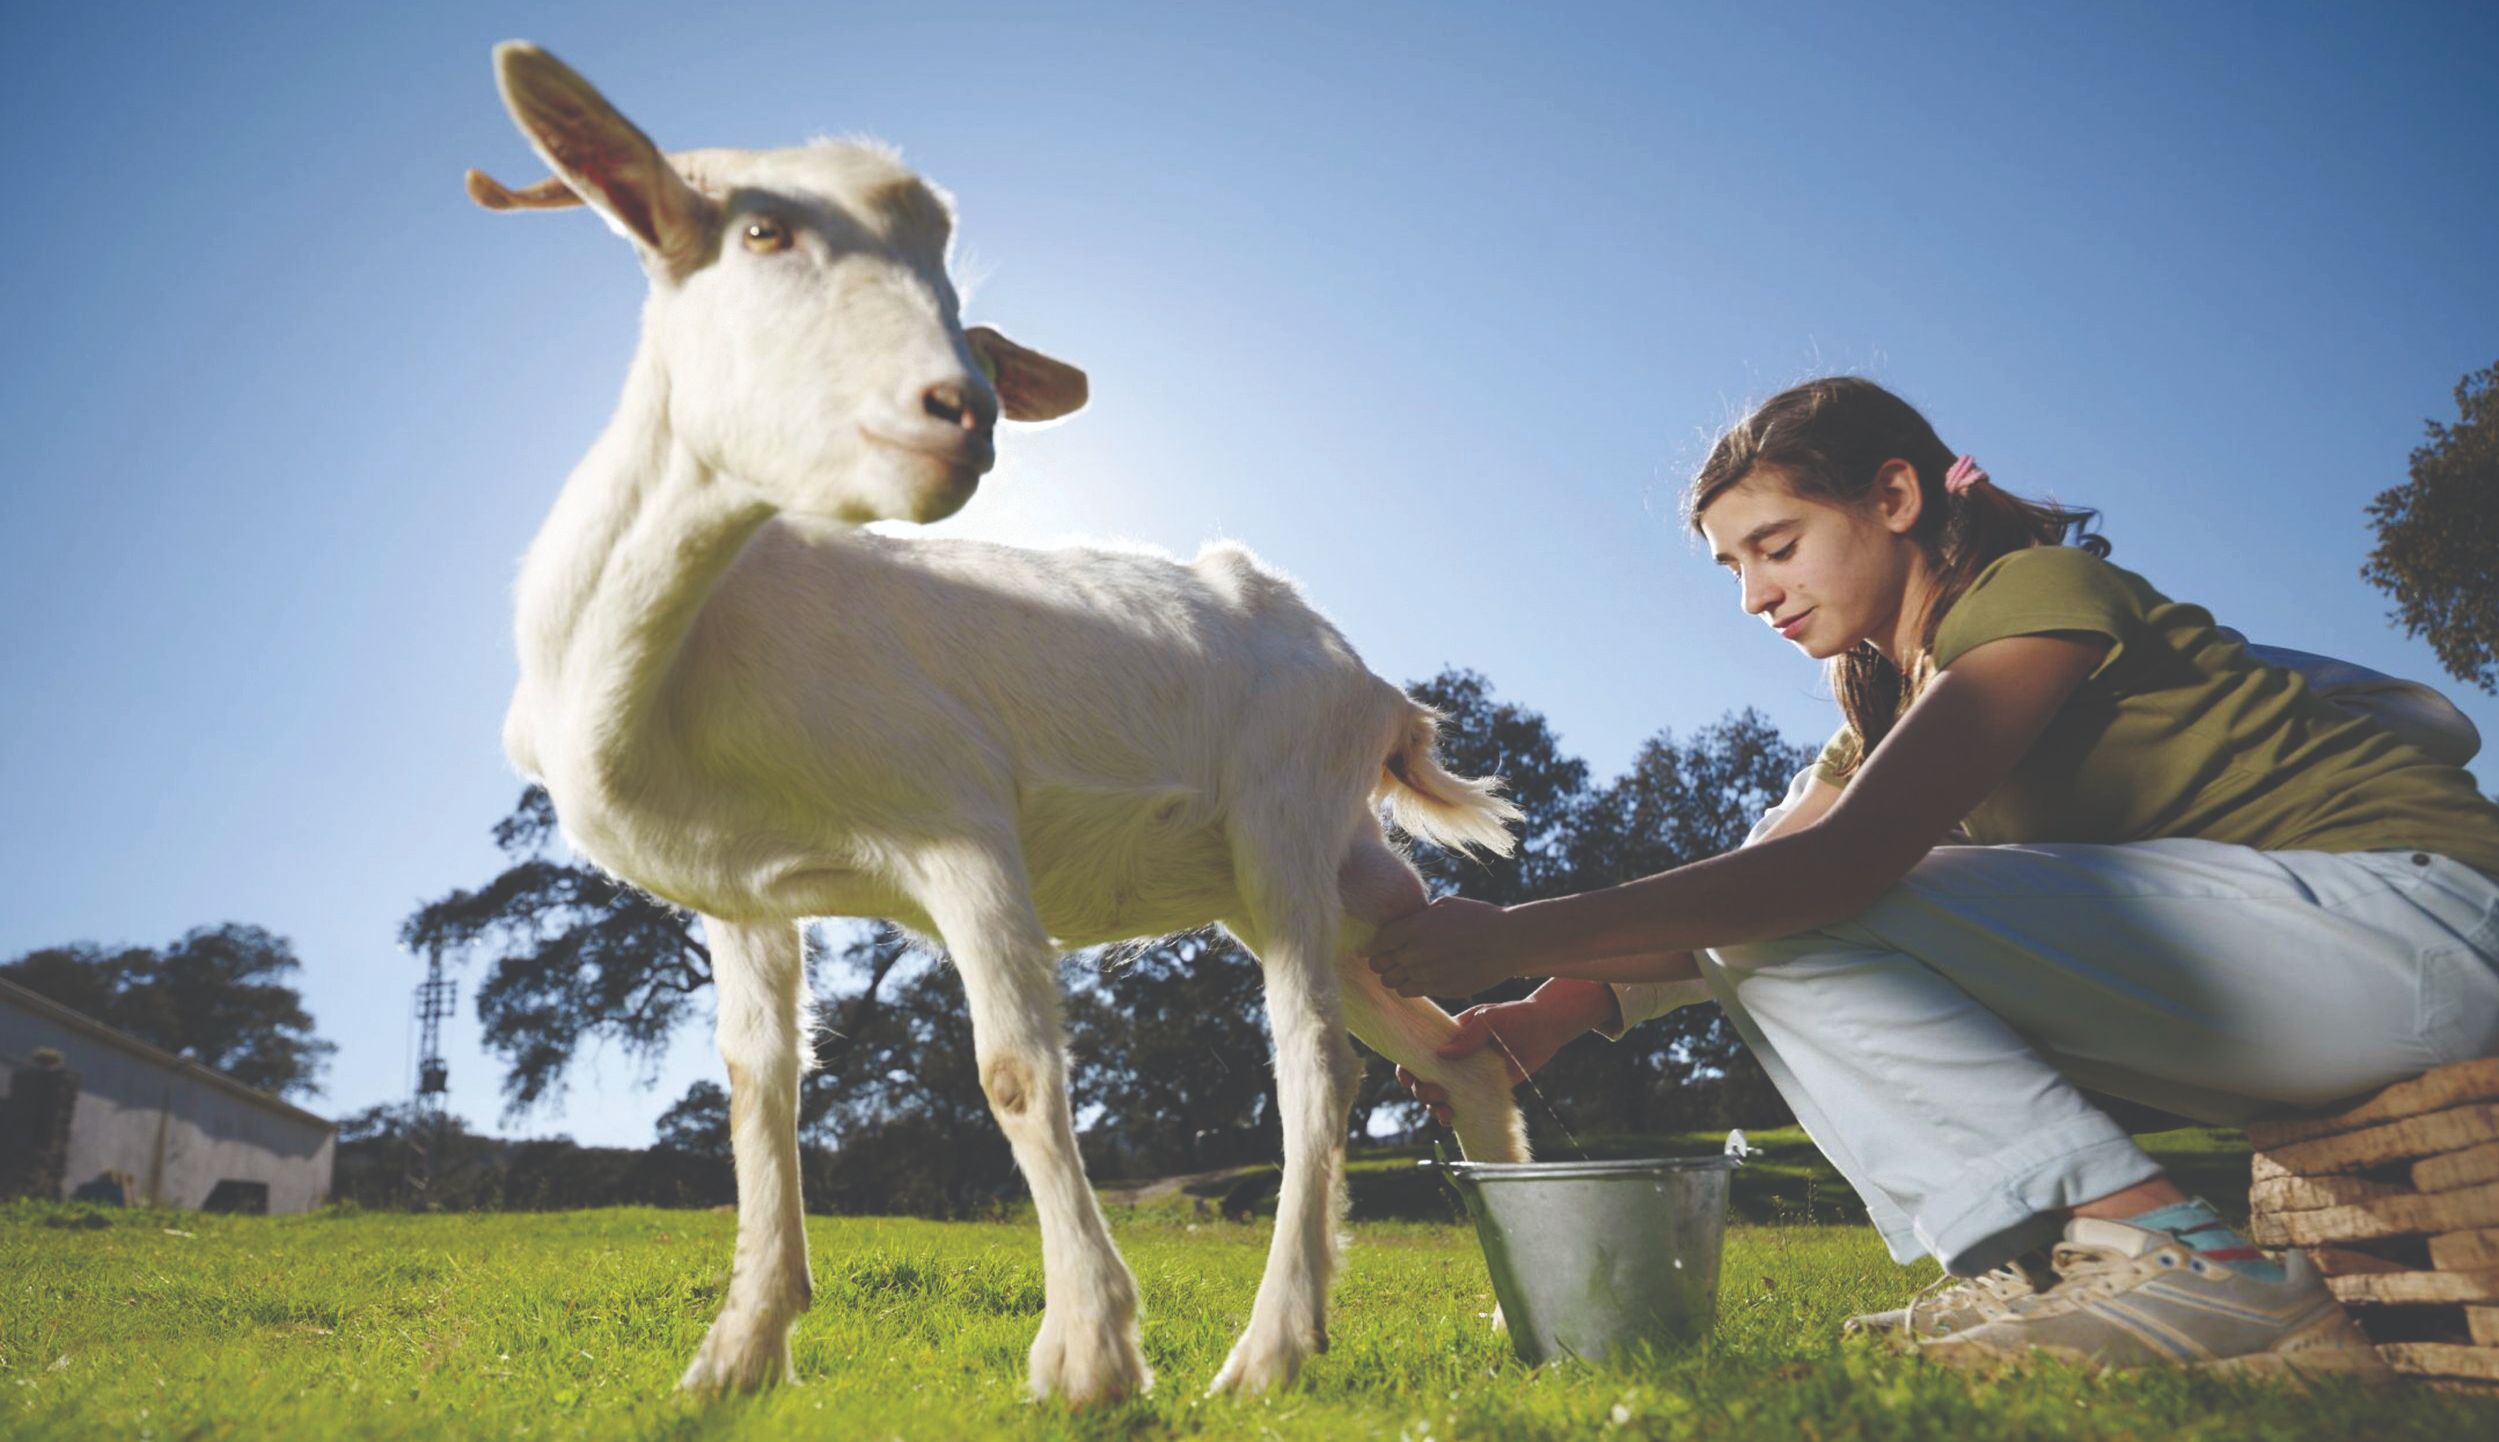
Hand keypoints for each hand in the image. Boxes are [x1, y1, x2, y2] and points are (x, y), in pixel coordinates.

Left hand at [1360, 895, 1523, 998]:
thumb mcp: (1445, 906)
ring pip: (1393, 982)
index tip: (1372, 948)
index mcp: (1415, 927)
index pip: (1378, 942)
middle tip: (1387, 959)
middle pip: (1381, 964)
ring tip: (1404, 970)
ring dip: (1395, 976)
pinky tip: (1419, 978)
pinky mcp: (1440, 989)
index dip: (1372, 946)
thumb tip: (1401, 924)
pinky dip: (1409, 986)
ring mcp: (1428, 973)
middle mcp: (1417, 952)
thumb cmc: (1478, 917)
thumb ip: (1418, 917)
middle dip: (1381, 962)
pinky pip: (1412, 992)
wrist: (1508, 942)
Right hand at [1394, 984, 1609, 1124]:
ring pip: (1440, 1097)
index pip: (1418, 1052)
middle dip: (1423, 1091)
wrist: (1545, 1028)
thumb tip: (1441, 1054)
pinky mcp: (1485, 1091)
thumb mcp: (1490, 1018)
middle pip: (1424, 1079)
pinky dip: (1455, 1117)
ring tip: (1447, 1113)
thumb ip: (1469, 1036)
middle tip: (1438, 1094)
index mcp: (1447, 1037)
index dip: (1407, 1067)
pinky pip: (1464, 1107)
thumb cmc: (1515, 1015)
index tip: (1408, 1079)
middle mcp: (1454, 1059)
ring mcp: (1468, 1077)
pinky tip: (1454, 1120)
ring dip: (1435, 1108)